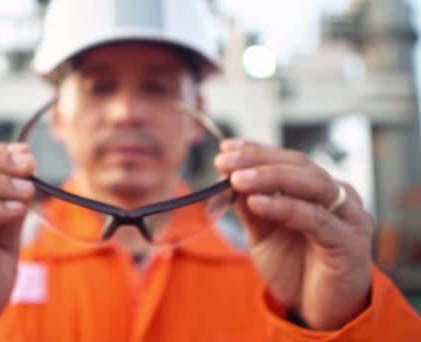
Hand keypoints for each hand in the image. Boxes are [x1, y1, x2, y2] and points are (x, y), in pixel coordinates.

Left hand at [215, 139, 372, 329]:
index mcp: (317, 190)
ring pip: (311, 184)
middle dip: (258, 160)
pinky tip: (257, 203)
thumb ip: (250, 206)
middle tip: (225, 161)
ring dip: (270, 178)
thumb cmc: (295, 269)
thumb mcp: (263, 234)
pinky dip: (284, 207)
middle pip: (299, 165)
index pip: (287, 160)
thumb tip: (227, 177)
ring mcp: (348, 217)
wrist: (317, 311)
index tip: (225, 147)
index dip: (256, 150)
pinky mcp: (349, 242)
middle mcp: (337, 197)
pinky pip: (315, 218)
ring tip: (237, 179)